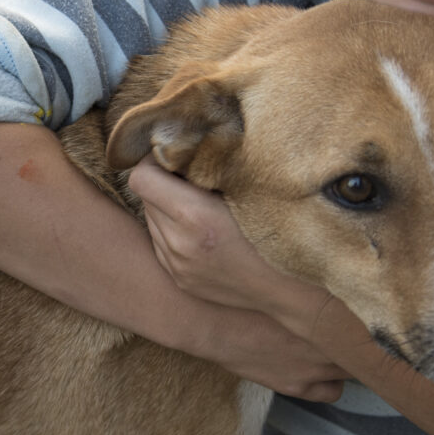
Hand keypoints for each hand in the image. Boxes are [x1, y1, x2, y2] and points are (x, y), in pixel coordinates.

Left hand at [130, 157, 350, 398]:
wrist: (293, 290)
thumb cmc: (279, 231)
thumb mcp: (248, 191)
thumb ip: (212, 168)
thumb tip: (184, 144)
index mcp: (193, 217)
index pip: (141, 177)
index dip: (154, 161)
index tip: (173, 156)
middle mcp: (178, 243)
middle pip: (145, 197)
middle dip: (163, 184)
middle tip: (190, 178)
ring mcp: (176, 265)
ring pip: (152, 221)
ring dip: (167, 209)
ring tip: (198, 206)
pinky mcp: (180, 279)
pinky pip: (162, 244)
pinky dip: (174, 233)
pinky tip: (202, 232)